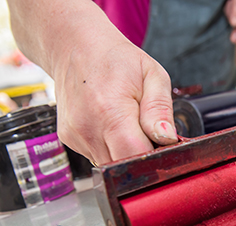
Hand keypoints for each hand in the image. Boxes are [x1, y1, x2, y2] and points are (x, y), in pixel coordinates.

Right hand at [7, 0, 176, 164]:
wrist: (76, 48)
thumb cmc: (116, 60)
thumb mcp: (152, 75)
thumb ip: (160, 109)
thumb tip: (167, 138)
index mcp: (110, 110)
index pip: (135, 155)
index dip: (153, 159)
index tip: (163, 149)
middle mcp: (88, 127)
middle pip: (122, 166)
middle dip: (140, 158)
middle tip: (147, 135)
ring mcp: (76, 136)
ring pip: (110, 164)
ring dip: (124, 153)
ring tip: (128, 125)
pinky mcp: (69, 140)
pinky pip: (97, 156)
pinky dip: (110, 148)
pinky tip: (111, 126)